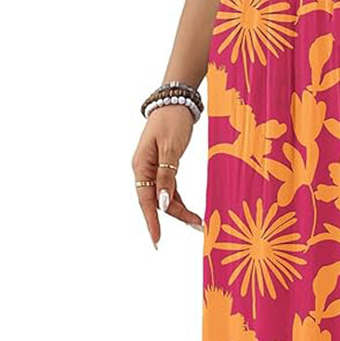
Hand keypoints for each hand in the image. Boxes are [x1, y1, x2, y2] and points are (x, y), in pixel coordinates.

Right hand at [131, 106, 202, 246]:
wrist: (176, 101)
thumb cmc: (172, 122)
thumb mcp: (170, 149)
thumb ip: (166, 176)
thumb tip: (163, 203)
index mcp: (141, 166)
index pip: (145, 200)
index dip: (152, 221)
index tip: (157, 239)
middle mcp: (144, 170)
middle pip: (156, 201)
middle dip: (174, 216)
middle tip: (196, 227)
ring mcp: (153, 169)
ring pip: (165, 197)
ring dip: (179, 210)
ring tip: (198, 222)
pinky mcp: (164, 166)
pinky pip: (170, 189)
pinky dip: (179, 200)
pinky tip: (191, 211)